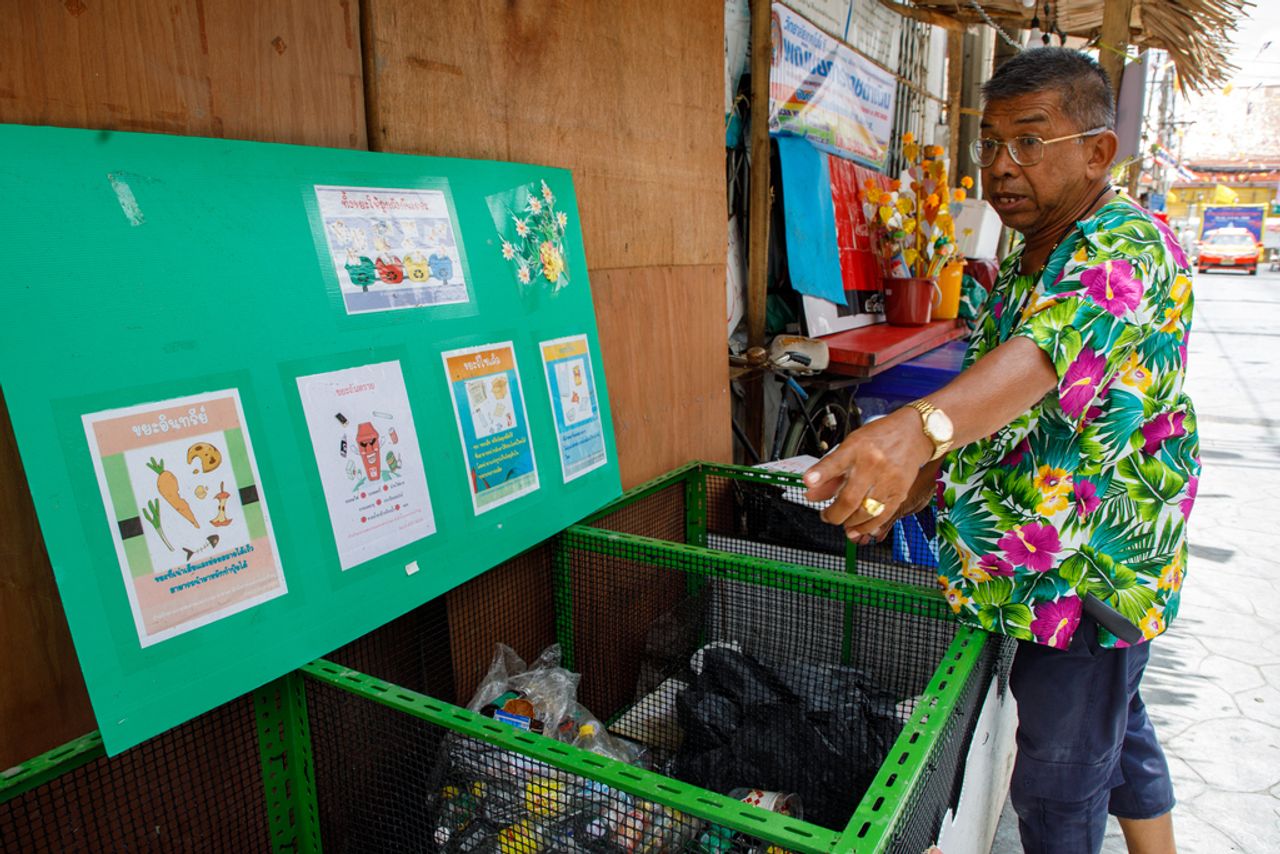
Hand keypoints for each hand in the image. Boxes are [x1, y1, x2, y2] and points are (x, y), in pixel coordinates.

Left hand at [802, 408, 933, 541]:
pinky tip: (857, 528)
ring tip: (842, 520)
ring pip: (865, 512)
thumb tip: (812, 492)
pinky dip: (867, 526)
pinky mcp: (900, 491)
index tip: (808, 481)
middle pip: (849, 498)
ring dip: (849, 522)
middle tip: (826, 516)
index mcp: (856, 448)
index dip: (820, 473)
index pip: (834, 462)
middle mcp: (872, 463)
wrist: (913, 434)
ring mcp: (888, 479)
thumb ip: (831, 471)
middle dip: (833, 514)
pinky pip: (882, 516)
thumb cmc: (879, 439)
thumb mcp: (850, 446)